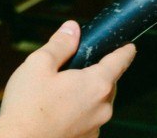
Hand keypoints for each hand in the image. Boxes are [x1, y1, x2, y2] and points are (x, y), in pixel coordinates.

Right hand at [0, 20, 136, 137]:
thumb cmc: (27, 108)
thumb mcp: (39, 64)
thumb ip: (60, 44)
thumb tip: (72, 29)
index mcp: (96, 84)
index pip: (120, 61)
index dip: (125, 51)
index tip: (129, 47)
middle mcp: (102, 109)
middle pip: (107, 84)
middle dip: (95, 75)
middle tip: (72, 71)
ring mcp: (95, 128)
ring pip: (97, 104)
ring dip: (85, 97)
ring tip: (58, 96)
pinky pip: (88, 122)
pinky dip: (78, 115)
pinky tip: (56, 114)